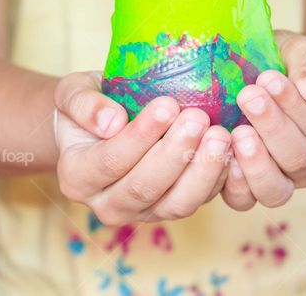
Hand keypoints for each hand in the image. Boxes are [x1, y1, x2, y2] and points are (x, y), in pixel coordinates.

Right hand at [54, 72, 230, 224]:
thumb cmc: (89, 104)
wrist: (103, 123)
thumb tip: (112, 123)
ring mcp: (142, 212)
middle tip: (199, 118)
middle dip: (176, 153)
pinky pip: (198, 201)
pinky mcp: (171, 209)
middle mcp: (106, 204)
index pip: (110, 160)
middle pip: (144, 188)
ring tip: (221, 135)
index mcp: (77, 176)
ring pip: (177, 204)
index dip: (141, 135)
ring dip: (203, 170)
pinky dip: (218, 178)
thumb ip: (84, 105)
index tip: (168, 105)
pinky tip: (231, 150)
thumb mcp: (73, 93)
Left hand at [222, 31, 305, 209]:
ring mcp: (283, 182)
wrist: (261, 77)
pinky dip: (233, 184)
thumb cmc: (284, 63)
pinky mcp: (250, 190)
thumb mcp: (301, 52)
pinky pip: (244, 200)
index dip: (294, 105)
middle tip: (247, 96)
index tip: (268, 78)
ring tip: (237, 133)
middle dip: (272, 127)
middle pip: (300, 160)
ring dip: (255, 163)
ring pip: (276, 189)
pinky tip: (222, 157)